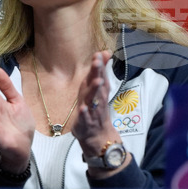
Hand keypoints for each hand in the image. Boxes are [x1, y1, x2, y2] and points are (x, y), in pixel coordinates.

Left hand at [72, 51, 128, 174]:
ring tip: (96, 80)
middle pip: (99, 85)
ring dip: (95, 90)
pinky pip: (86, 118)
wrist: (97, 136)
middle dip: (98, 73)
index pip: (100, 76)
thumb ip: (100, 71)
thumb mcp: (97, 90)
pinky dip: (84, 113)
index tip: (99, 53)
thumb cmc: (96, 109)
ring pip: (95, 100)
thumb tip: (105, 52)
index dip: (100, 65)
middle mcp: (97, 100)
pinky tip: (82, 108)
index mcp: (98, 92)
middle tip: (97, 61)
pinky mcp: (86, 124)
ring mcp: (93, 112)